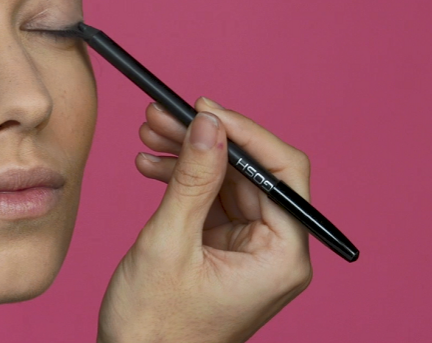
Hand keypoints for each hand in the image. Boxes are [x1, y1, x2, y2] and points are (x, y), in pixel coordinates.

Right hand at [98, 97, 312, 342]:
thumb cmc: (154, 327)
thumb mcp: (169, 243)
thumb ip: (193, 178)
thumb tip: (209, 124)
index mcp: (281, 257)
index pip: (282, 173)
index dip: (245, 133)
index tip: (204, 109)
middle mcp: (273, 251)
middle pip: (249, 171)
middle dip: (204, 140)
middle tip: (162, 116)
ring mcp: (247, 249)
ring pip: (226, 180)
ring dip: (187, 154)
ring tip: (149, 133)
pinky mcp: (223, 248)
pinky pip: (208, 199)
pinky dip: (180, 178)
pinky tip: (150, 164)